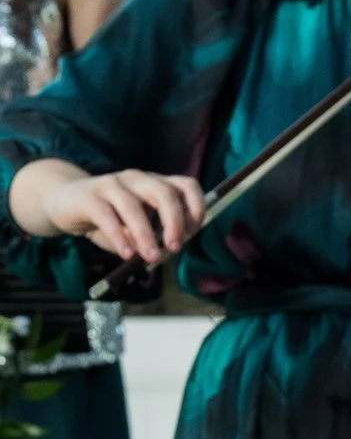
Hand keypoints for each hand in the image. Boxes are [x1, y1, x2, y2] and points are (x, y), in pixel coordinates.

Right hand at [8, 160, 200, 263]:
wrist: (67, 203)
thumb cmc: (111, 218)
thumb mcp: (139, 228)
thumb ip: (156, 236)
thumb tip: (170, 249)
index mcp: (155, 184)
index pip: (186, 185)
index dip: (195, 208)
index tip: (192, 233)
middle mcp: (136, 180)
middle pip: (163, 192)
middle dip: (174, 222)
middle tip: (174, 248)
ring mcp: (112, 185)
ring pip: (133, 205)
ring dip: (146, 234)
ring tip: (151, 257)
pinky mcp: (89, 197)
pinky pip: (106, 215)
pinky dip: (119, 237)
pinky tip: (126, 254)